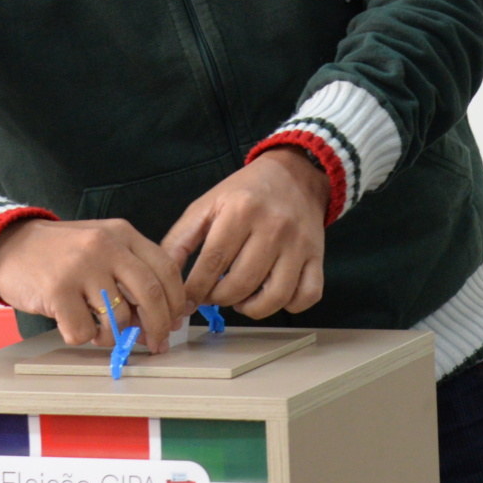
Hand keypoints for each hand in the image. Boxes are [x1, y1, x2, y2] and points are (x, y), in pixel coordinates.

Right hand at [0, 217, 189, 349]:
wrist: (7, 245)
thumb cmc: (58, 253)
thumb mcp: (100, 246)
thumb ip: (130, 273)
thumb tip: (162, 318)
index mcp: (121, 233)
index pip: (166, 269)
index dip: (175, 301)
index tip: (174, 321)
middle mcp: (104, 246)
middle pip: (151, 295)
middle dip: (158, 327)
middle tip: (154, 343)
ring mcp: (81, 267)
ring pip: (118, 318)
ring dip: (113, 335)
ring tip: (99, 329)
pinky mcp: (57, 290)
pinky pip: (85, 331)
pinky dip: (82, 337)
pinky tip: (72, 325)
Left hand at [161, 149, 328, 320]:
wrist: (294, 174)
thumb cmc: (244, 193)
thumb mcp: (206, 205)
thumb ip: (180, 239)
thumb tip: (164, 276)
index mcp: (241, 210)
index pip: (212, 263)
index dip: (195, 290)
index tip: (188, 300)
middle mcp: (274, 227)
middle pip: (241, 284)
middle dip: (219, 298)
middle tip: (213, 294)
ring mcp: (300, 244)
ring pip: (275, 298)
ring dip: (251, 308)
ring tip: (239, 298)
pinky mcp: (318, 257)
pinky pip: (307, 296)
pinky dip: (288, 305)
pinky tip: (270, 294)